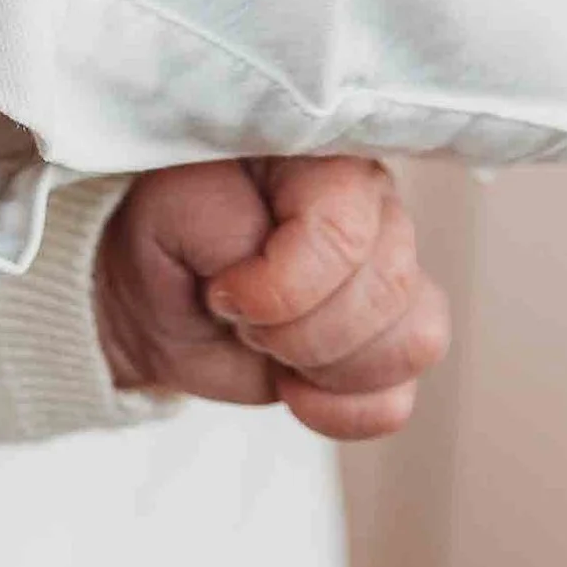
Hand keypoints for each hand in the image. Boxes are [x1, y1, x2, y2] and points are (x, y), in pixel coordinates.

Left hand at [94, 155, 450, 440]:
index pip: (347, 231)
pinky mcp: (381, 342)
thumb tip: (270, 260)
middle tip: (240, 320)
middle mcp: (374, 205)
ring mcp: (387, 273)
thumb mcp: (173, 203)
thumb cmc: (166, 227)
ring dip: (328, 368)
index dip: (284, 288)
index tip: (221, 293)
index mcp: (327, 155)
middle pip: (389, 289)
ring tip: (270, 349)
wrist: (153, 292)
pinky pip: (399, 396)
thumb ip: (225, 220)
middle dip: (300, 332)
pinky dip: (343, 410)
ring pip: (414, 341)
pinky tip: (292, 386)